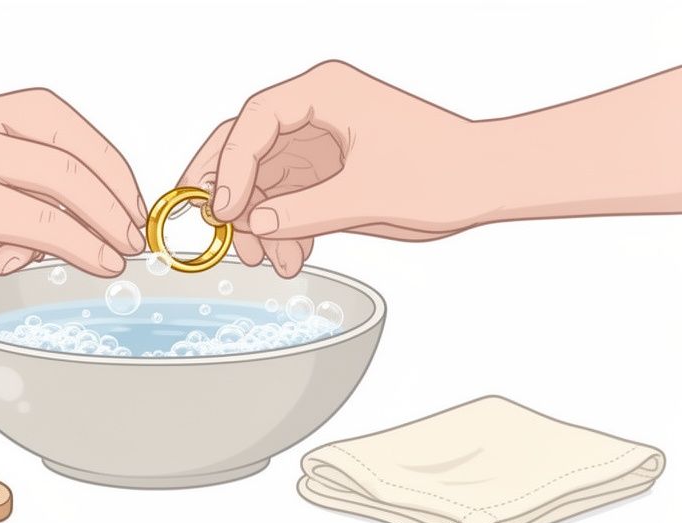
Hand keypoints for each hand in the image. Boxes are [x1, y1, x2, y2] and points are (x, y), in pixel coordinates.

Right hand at [0, 89, 146, 276]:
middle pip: (75, 149)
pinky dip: (80, 243)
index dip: (106, 159)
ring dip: (107, 218)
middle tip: (135, 228)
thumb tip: (54, 242)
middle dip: (118, 191)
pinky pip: (41, 220)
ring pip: (66, 181)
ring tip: (124, 250)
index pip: (63, 122)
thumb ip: (4, 207)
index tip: (125, 195)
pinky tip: (98, 262)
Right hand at [178, 60, 482, 275]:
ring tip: (265, 259)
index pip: (255, 121)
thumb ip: (307, 210)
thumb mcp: (370, 194)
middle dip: (224, 189)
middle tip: (206, 226)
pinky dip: (280, 229)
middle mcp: (314, 112)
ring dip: (256, 221)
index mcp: (324, 92)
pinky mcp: (326, 173)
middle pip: (245, 144)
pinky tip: (289, 256)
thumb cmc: (445, 169)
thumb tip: (254, 223)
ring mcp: (318, 143)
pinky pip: (286, 200)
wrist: (486, 182)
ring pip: (261, 179)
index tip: (222, 208)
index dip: (230, 164)